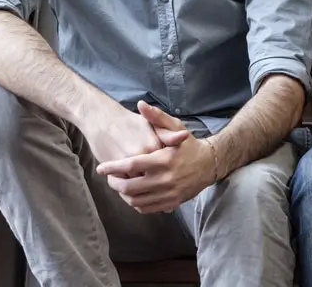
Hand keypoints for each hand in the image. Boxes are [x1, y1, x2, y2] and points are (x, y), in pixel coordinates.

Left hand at [94, 103, 215, 213]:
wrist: (210, 164)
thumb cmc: (189, 144)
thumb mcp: (175, 126)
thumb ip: (156, 117)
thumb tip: (141, 104)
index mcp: (163, 159)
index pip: (131, 165)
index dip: (113, 167)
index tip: (101, 168)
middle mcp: (165, 179)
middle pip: (130, 187)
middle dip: (115, 183)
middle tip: (109, 178)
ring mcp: (169, 193)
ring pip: (136, 201)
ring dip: (123, 195)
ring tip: (120, 186)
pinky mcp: (172, 203)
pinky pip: (147, 208)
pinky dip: (136, 203)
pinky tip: (133, 195)